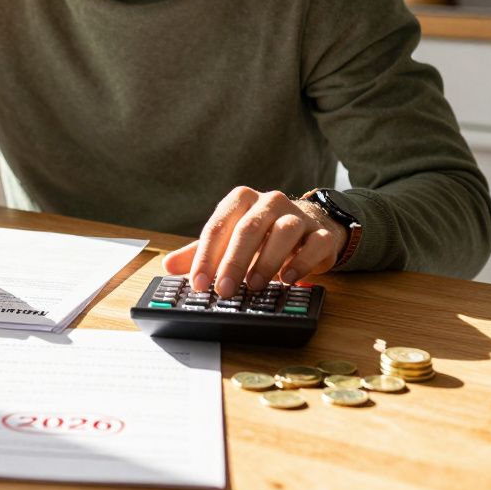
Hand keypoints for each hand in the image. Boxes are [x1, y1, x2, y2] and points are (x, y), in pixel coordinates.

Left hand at [162, 186, 347, 297]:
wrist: (310, 226)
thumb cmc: (261, 234)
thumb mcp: (228, 240)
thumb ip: (199, 253)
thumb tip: (168, 265)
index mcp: (241, 200)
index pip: (219, 226)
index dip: (207, 256)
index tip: (199, 284)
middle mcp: (269, 202)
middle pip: (248, 228)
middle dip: (233, 261)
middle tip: (223, 289)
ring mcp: (298, 215)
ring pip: (283, 232)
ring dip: (266, 261)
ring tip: (253, 286)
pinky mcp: (321, 233)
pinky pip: (313, 244)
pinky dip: (301, 262)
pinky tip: (287, 280)